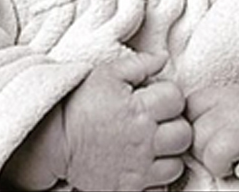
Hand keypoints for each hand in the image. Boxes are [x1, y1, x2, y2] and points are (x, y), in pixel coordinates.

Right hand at [63, 51, 190, 189]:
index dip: (169, 96)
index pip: (177, 99)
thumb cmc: (81, 104)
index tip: (157, 100)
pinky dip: (156, 182)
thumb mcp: (108, 73)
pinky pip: (159, 190)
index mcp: (139, 109)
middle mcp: (142, 140)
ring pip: (175, 166)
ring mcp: (136, 169)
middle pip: (183, 135)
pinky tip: (145, 168)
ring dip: (168, 156)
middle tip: (160, 124)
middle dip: (175, 126)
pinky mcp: (128, 190)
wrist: (55, 141)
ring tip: (152, 147)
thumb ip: (140, 64)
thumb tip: (163, 59)